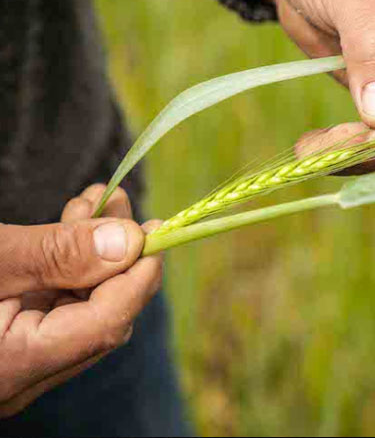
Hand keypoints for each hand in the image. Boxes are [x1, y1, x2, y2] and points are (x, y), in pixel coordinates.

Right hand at [0, 185, 162, 417]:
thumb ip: (55, 254)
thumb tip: (130, 242)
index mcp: (13, 364)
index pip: (106, 325)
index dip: (139, 276)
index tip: (159, 231)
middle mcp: (21, 374)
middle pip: (99, 315)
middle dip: (118, 255)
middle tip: (121, 203)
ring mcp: (15, 360)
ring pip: (79, 307)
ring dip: (93, 253)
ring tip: (95, 200)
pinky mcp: (8, 339)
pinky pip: (54, 305)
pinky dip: (68, 265)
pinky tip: (71, 224)